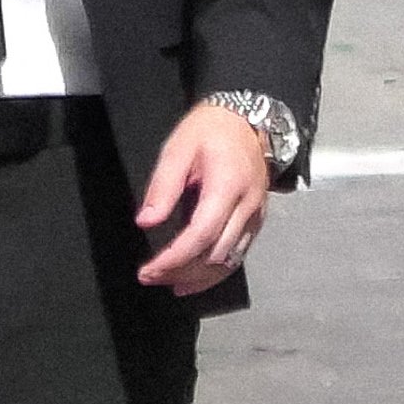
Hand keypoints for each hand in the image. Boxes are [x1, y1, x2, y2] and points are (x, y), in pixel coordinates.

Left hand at [136, 101, 272, 294]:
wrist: (249, 120)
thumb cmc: (211, 130)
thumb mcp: (178, 149)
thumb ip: (162, 187)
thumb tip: (146, 222)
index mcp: (228, 186)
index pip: (201, 235)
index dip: (174, 259)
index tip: (148, 270)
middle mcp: (248, 205)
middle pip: (216, 254)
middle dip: (181, 272)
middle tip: (150, 277)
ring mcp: (256, 215)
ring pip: (230, 260)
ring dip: (199, 278)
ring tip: (169, 283)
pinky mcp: (257, 220)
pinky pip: (239, 254)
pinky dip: (216, 272)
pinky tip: (194, 280)